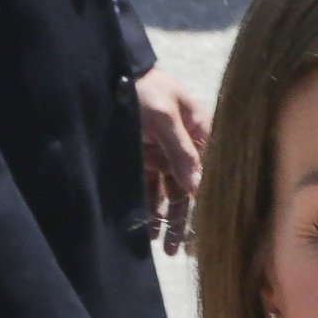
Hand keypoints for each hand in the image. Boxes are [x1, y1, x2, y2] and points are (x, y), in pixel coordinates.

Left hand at [132, 65, 208, 252]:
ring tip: (159, 243)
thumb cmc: (143, 85)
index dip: (205, 204)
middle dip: (182, 220)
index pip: (208, 175)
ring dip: (164, 218)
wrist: (109, 68)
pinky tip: (146, 227)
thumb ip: (180, 151)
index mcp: (200, 133)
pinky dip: (148, 207)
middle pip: (188, 190)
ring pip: (168, 193)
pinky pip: (148, 187)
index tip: (200, 232)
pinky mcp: (142, 158)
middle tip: (177, 250)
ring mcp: (163, 153)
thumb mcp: (163, 115)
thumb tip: (195, 188)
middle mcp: (186, 147)